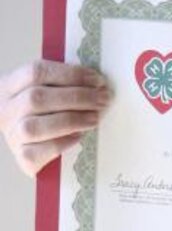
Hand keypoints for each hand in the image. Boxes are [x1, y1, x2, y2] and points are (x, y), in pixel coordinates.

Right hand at [0, 60, 110, 177]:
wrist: (22, 131)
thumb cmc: (40, 104)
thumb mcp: (45, 85)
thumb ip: (64, 81)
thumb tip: (97, 84)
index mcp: (12, 84)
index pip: (37, 72)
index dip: (70, 74)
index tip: (97, 79)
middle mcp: (7, 109)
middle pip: (37, 99)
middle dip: (77, 97)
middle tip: (103, 99)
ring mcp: (12, 134)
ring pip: (35, 127)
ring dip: (71, 120)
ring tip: (95, 118)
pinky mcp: (20, 158)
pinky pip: (36, 154)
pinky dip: (60, 144)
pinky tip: (77, 137)